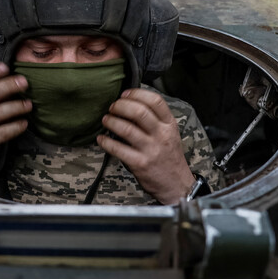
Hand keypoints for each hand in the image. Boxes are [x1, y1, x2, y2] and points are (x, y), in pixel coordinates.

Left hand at [97, 88, 194, 204]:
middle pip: (139, 112)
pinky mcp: (140, 163)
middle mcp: (162, 135)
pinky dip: (106, 142)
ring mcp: (151, 150)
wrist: (176, 184)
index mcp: (169, 125)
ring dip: (111, 121)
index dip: (137, 93)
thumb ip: (155, 119)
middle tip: (112, 107)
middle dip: (120, 106)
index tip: (124, 94)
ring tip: (106, 120)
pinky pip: (118, 149)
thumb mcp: (170, 134)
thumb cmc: (169, 156)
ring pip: (126, 129)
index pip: (155, 101)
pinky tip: (101, 139)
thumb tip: (130, 103)